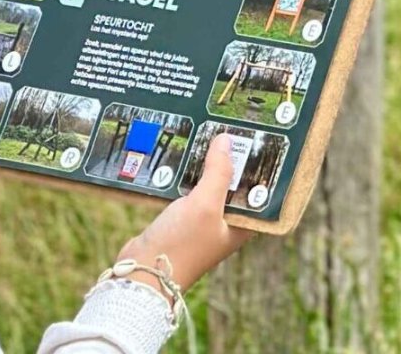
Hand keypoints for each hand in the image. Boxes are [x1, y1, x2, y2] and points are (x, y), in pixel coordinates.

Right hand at [116, 134, 252, 294]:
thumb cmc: (182, 244)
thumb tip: (227, 140)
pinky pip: (190, 190)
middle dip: (230, 159)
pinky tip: (183, 155)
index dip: (257, 166)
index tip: (255, 137)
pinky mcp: (182, 218)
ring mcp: (203, 221)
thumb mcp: (206, 204)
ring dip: (206, 165)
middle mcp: (226, 223)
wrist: (143, 272)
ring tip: (206, 133)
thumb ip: (218, 172)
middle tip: (227, 127)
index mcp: (241, 225)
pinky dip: (188, 175)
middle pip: (233, 185)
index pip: (257, 190)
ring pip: (210, 185)